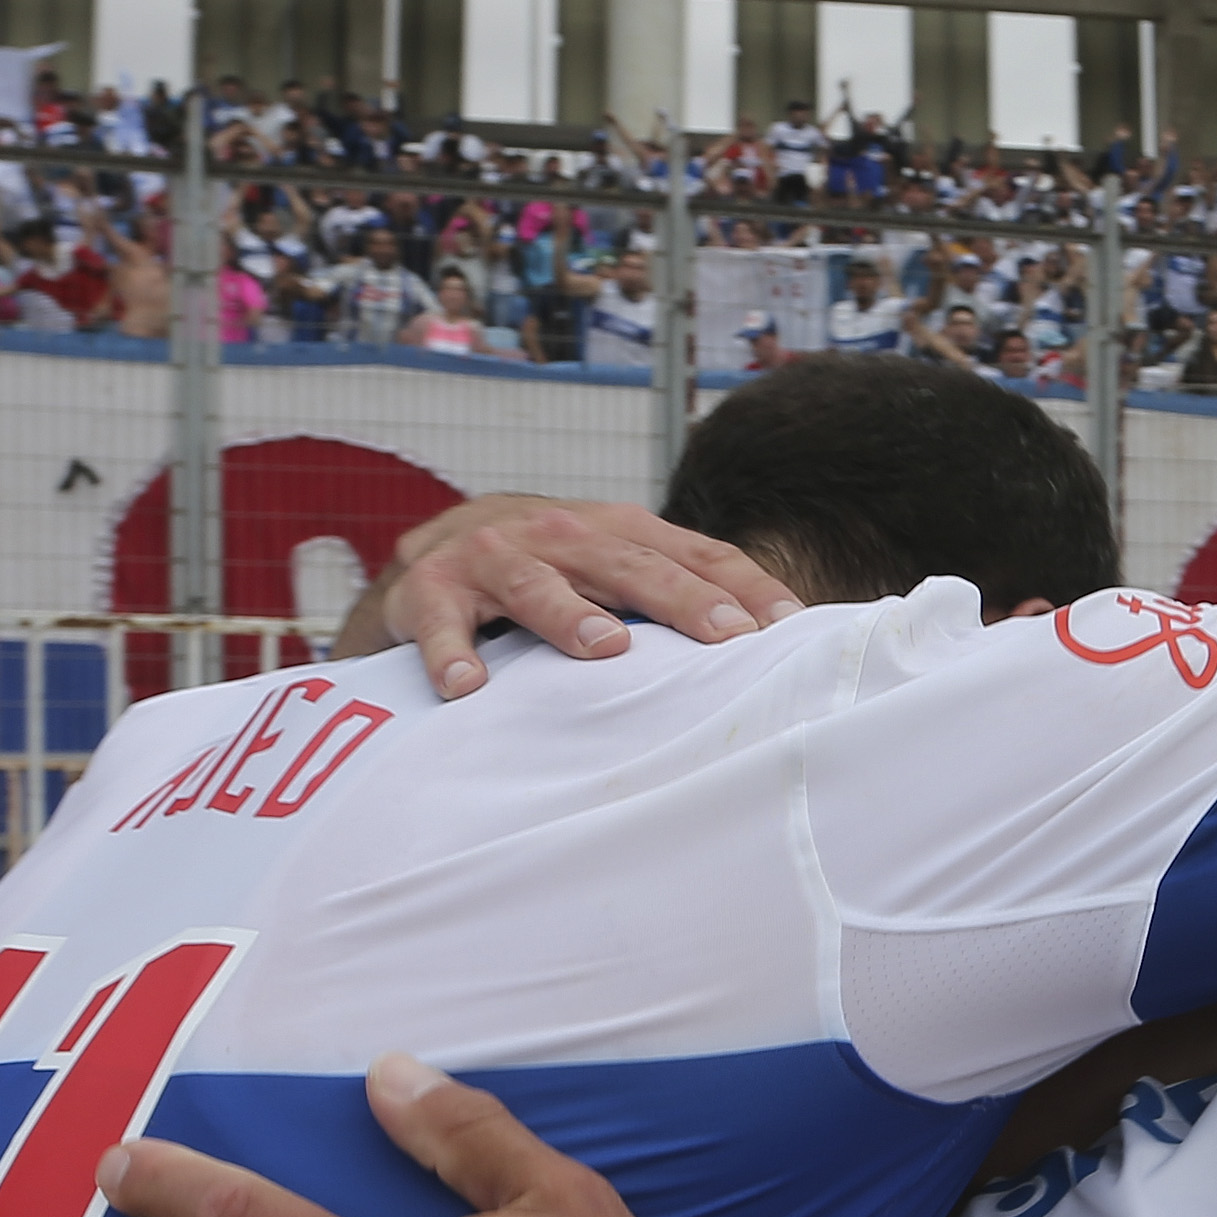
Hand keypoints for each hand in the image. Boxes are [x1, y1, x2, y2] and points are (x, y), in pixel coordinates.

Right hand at [335, 495, 803, 691]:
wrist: (430, 550)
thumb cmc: (546, 569)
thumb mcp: (613, 570)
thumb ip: (676, 594)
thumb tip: (771, 642)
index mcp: (617, 531)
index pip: (695, 553)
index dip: (742, 587)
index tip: (786, 628)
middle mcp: (561, 534)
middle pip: (628, 565)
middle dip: (680, 599)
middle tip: (725, 635)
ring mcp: (493, 557)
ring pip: (536, 583)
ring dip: (568, 615)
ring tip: (604, 649)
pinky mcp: (430, 589)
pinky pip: (440, 622)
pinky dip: (451, 650)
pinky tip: (466, 685)